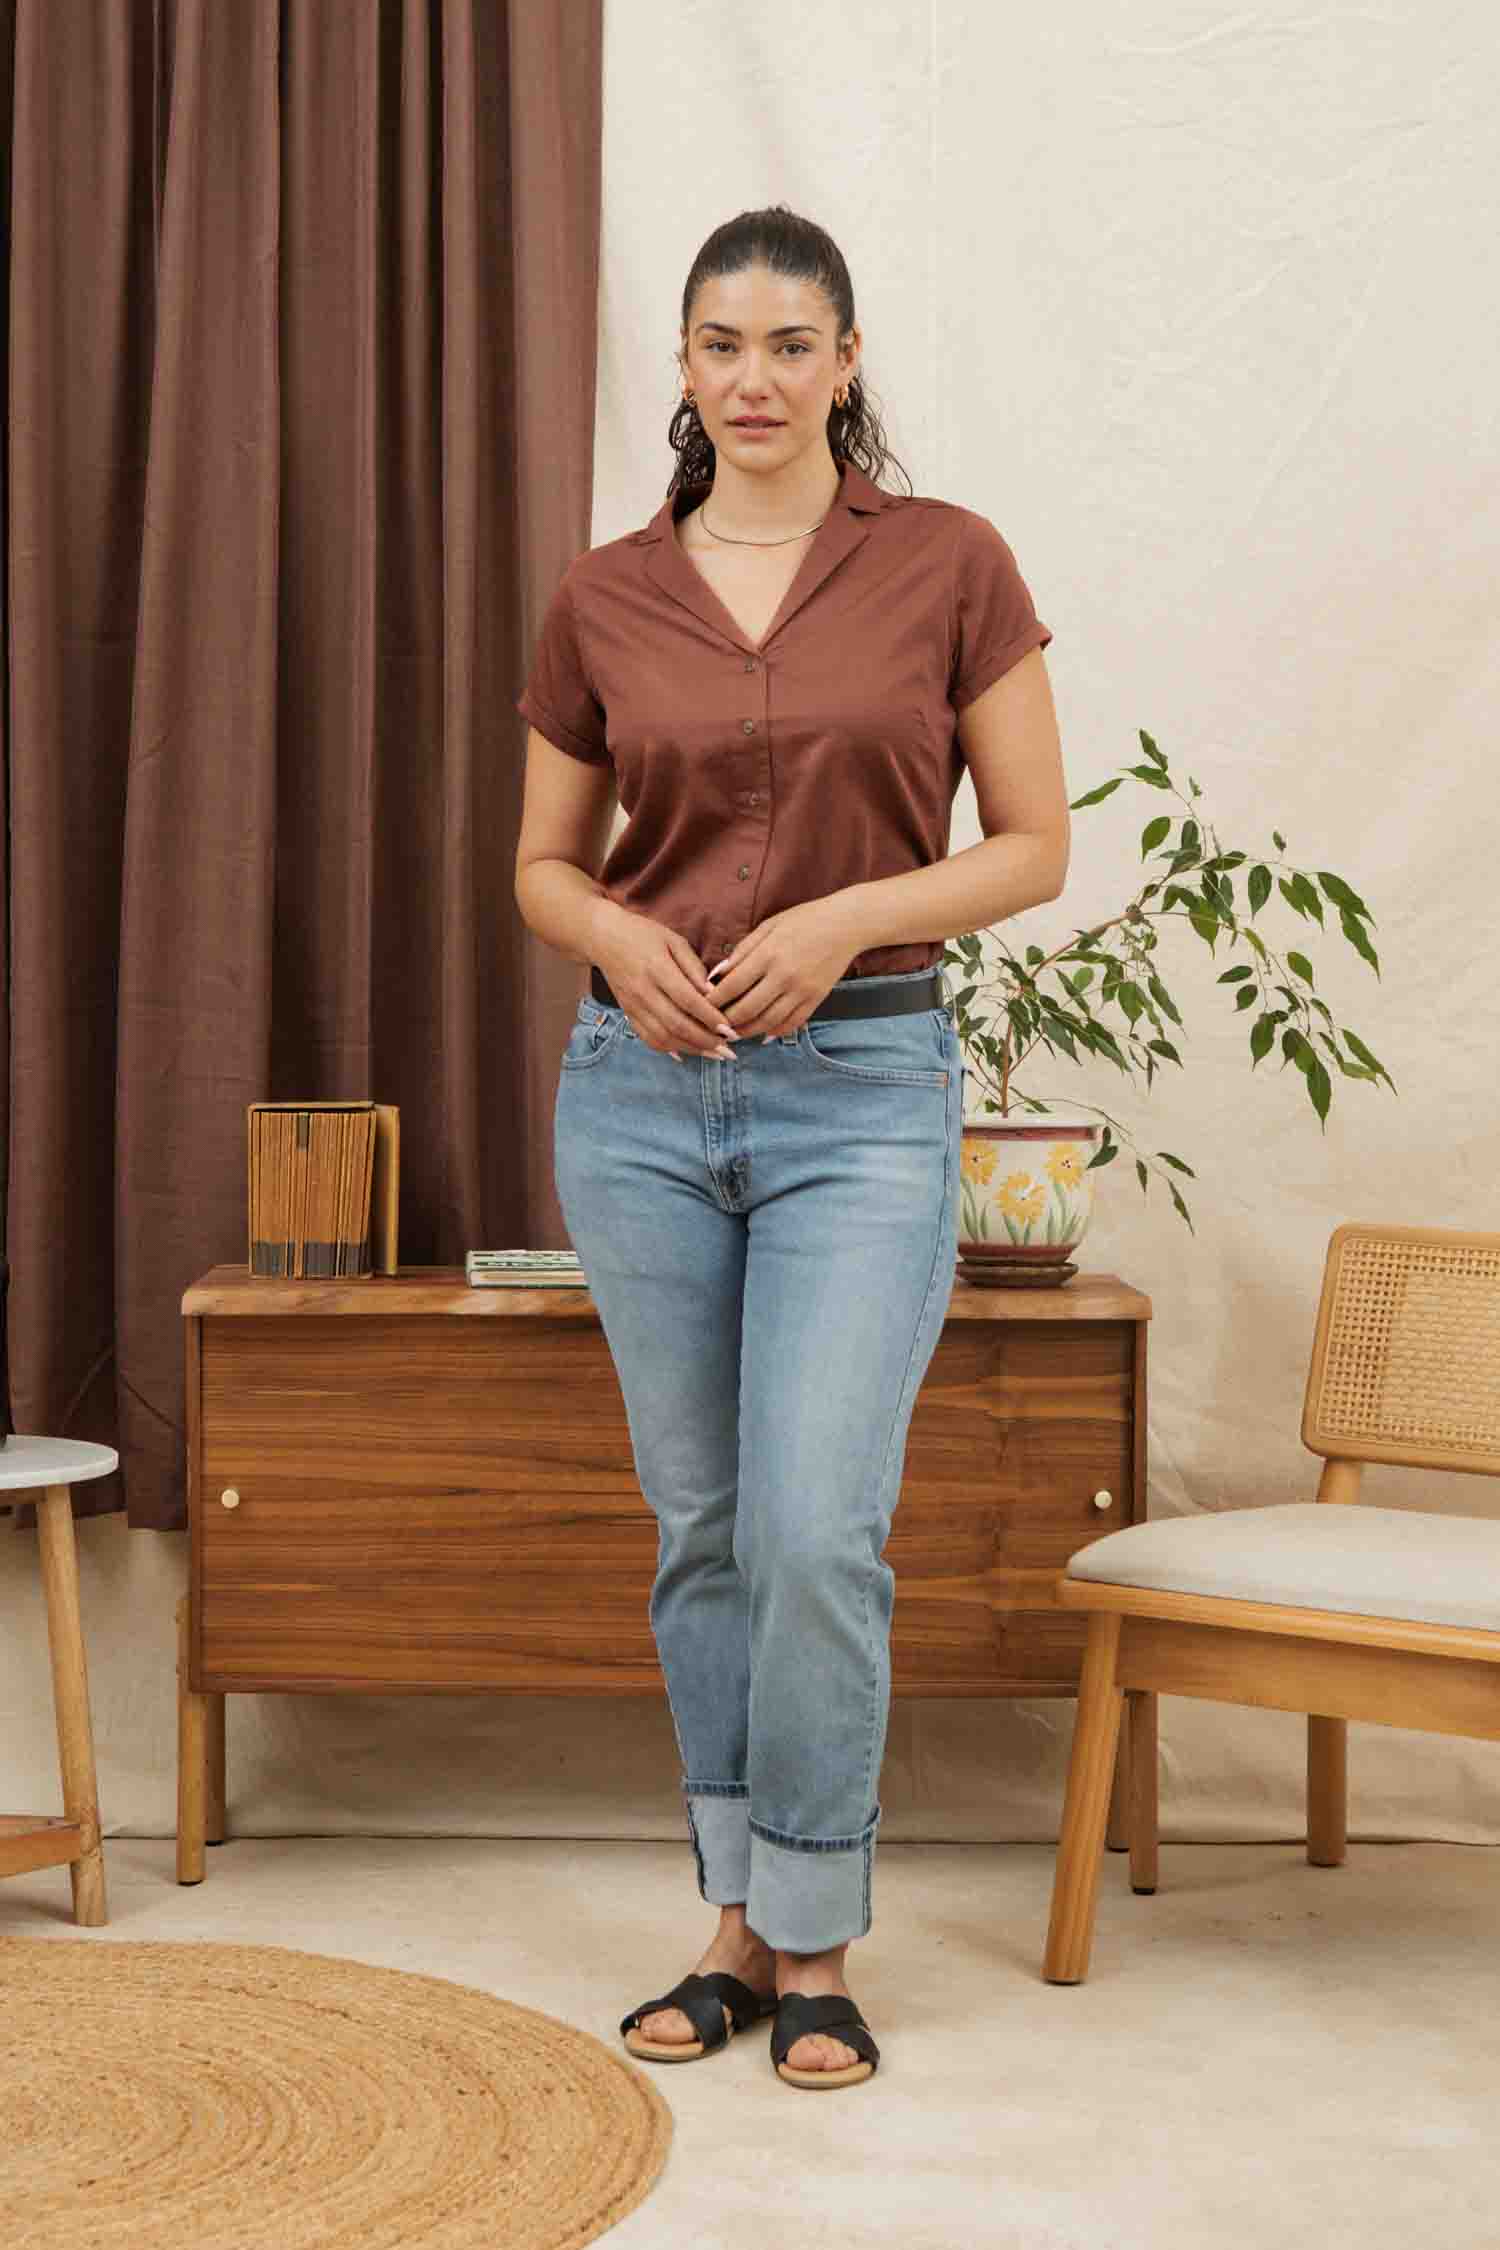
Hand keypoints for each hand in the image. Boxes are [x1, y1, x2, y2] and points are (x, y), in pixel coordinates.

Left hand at [706, 895, 868, 1037]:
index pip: (732, 986)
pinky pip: (792, 1023)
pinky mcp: (816, 998)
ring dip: (747, 1031)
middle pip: (747, 1009)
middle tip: (714, 1025)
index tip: (702, 1006)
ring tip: (734, 1033)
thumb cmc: (803, 920)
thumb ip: (742, 951)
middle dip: (726, 1021)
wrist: (845, 925)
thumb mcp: (768, 926)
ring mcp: (802, 990)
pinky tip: (762, 1033)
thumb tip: (716, 975)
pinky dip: (774, 1032)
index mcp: (768, 954)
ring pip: (768, 1022)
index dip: (713, 1000)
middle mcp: (784, 976)